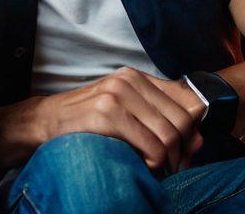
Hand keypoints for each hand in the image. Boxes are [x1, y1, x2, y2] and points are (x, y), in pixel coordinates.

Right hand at [32, 67, 204, 173]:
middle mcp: (127, 80)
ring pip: (169, 135)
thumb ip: (158, 117)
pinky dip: (153, 164)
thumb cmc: (88, 121)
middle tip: (172, 168)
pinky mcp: (107, 114)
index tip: (184, 154)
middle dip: (182, 152)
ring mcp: (116, 95)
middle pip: (181, 121)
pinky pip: (152, 147)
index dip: (192, 134)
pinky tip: (140, 164)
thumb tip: (199, 138)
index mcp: (134, 76)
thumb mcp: (125, 110)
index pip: (185, 104)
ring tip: (155, 169)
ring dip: (169, 162)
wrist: (45, 121)